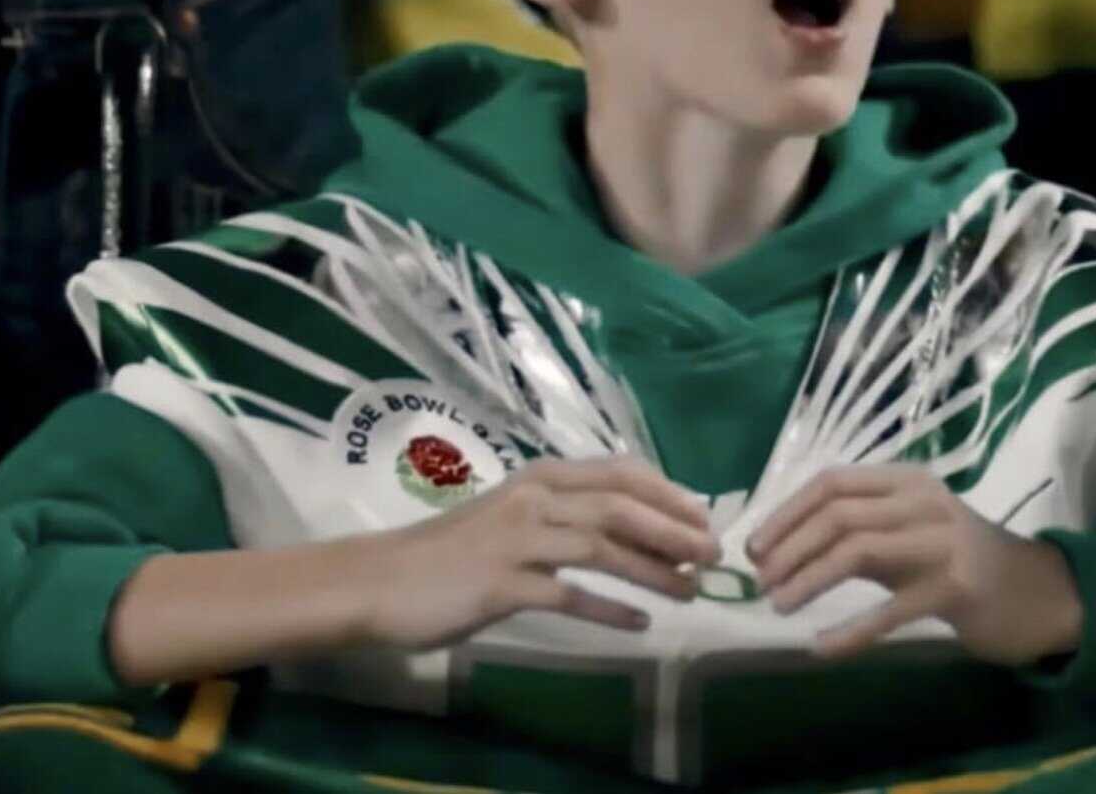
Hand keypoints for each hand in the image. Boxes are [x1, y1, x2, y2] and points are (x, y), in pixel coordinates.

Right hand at [352, 456, 720, 651]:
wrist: (382, 580)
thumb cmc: (452, 550)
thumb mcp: (514, 516)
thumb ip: (565, 513)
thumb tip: (634, 524)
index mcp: (540, 478)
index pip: (620, 472)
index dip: (668, 493)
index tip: (703, 517)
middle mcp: (533, 500)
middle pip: (619, 505)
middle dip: (674, 529)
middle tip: (713, 555)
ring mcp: (516, 541)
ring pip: (601, 546)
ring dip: (654, 569)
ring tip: (691, 591)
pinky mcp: (501, 585)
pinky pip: (568, 595)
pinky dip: (610, 609)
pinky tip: (641, 623)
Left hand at [747, 466, 1082, 664]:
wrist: (1034, 592)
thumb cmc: (956, 560)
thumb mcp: (905, 530)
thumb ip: (855, 528)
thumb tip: (778, 548)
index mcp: (905, 481)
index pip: (832, 482)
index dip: (786, 513)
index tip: (756, 548)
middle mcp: (923, 502)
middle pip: (839, 514)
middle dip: (791, 547)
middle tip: (763, 583)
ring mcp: (942, 542)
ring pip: (857, 550)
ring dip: (809, 579)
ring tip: (779, 606)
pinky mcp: (955, 588)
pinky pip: (891, 609)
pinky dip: (851, 631)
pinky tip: (821, 648)